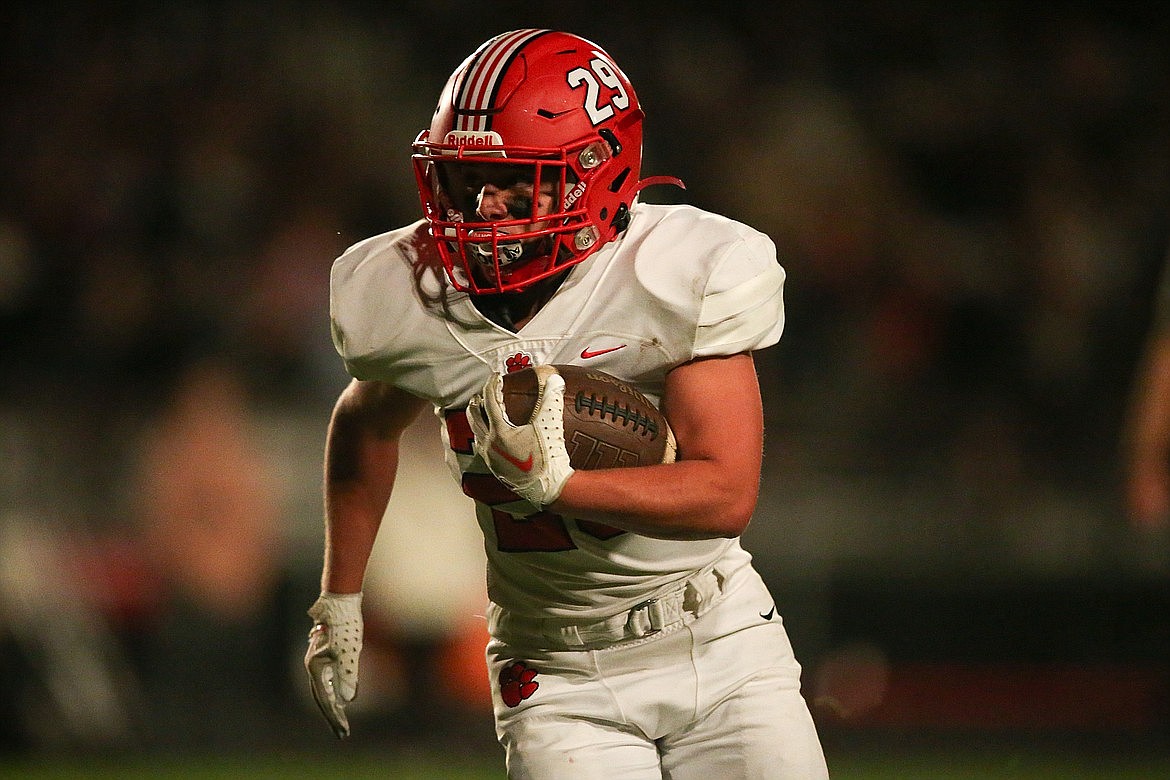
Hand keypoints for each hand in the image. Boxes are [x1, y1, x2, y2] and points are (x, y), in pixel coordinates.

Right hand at [304, 592, 362, 738]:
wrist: (340, 601)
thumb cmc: (344, 624)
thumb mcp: (349, 650)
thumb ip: (347, 675)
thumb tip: (347, 699)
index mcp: (315, 667)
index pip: (325, 699)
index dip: (335, 717)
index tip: (344, 732)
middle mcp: (313, 666)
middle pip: (322, 698)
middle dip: (333, 716)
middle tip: (343, 734)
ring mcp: (318, 661)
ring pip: (324, 690)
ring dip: (333, 706)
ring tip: (342, 722)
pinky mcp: (325, 656)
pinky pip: (328, 680)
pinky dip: (334, 692)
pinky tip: (342, 699)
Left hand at [467, 366, 574, 507]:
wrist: (548, 488)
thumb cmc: (548, 457)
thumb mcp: (551, 424)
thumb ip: (551, 398)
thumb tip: (554, 377)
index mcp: (499, 431)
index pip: (489, 400)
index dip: (492, 385)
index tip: (497, 376)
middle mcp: (489, 444)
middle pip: (474, 416)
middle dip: (479, 401)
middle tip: (488, 393)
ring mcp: (490, 458)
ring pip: (476, 432)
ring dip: (479, 419)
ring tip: (487, 412)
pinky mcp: (495, 468)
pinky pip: (482, 446)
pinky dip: (485, 435)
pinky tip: (495, 436)